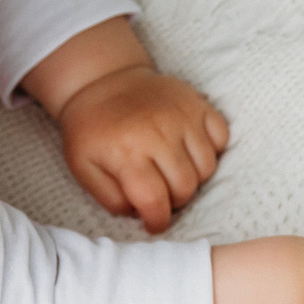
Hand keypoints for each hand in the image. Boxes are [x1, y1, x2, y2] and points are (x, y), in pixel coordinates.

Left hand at [55, 63, 230, 232]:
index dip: (157, 221)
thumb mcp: (82, 167)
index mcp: (127, 152)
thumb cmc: (93, 129)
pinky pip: (221, 138)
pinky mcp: (198, 104)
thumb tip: (139, 213)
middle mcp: (159, 133)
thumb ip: (109, 197)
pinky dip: (210, 150)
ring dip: (193, 178)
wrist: (103, 80)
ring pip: (207, 168)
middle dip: (174, 200)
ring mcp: (182, 116)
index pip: (155, 201)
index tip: (154, 223)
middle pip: (185, 188)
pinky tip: (189, 151)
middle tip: (160, 193)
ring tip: (173, 172)